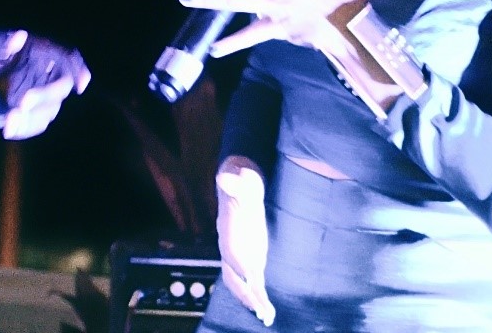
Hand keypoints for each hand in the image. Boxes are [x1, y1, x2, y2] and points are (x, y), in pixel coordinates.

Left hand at [0, 29, 90, 139]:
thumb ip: (6, 43)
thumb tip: (18, 36)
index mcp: (47, 53)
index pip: (70, 59)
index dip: (79, 70)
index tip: (81, 83)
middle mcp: (52, 76)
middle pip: (60, 89)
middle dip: (44, 97)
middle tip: (22, 104)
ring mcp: (46, 96)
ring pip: (49, 111)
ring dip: (31, 119)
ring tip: (8, 121)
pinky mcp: (36, 112)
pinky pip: (37, 124)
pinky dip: (24, 129)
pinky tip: (9, 129)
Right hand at [215, 157, 274, 326]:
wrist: (239, 180)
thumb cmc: (242, 179)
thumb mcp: (242, 178)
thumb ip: (236, 181)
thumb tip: (224, 177)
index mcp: (228, 228)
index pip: (231, 251)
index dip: (239, 266)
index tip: (251, 280)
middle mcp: (230, 243)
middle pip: (232, 273)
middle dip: (244, 291)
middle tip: (260, 308)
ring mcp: (239, 251)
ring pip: (239, 281)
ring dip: (250, 299)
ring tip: (265, 315)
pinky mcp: (250, 255)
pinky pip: (251, 279)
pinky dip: (257, 295)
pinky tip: (267, 309)